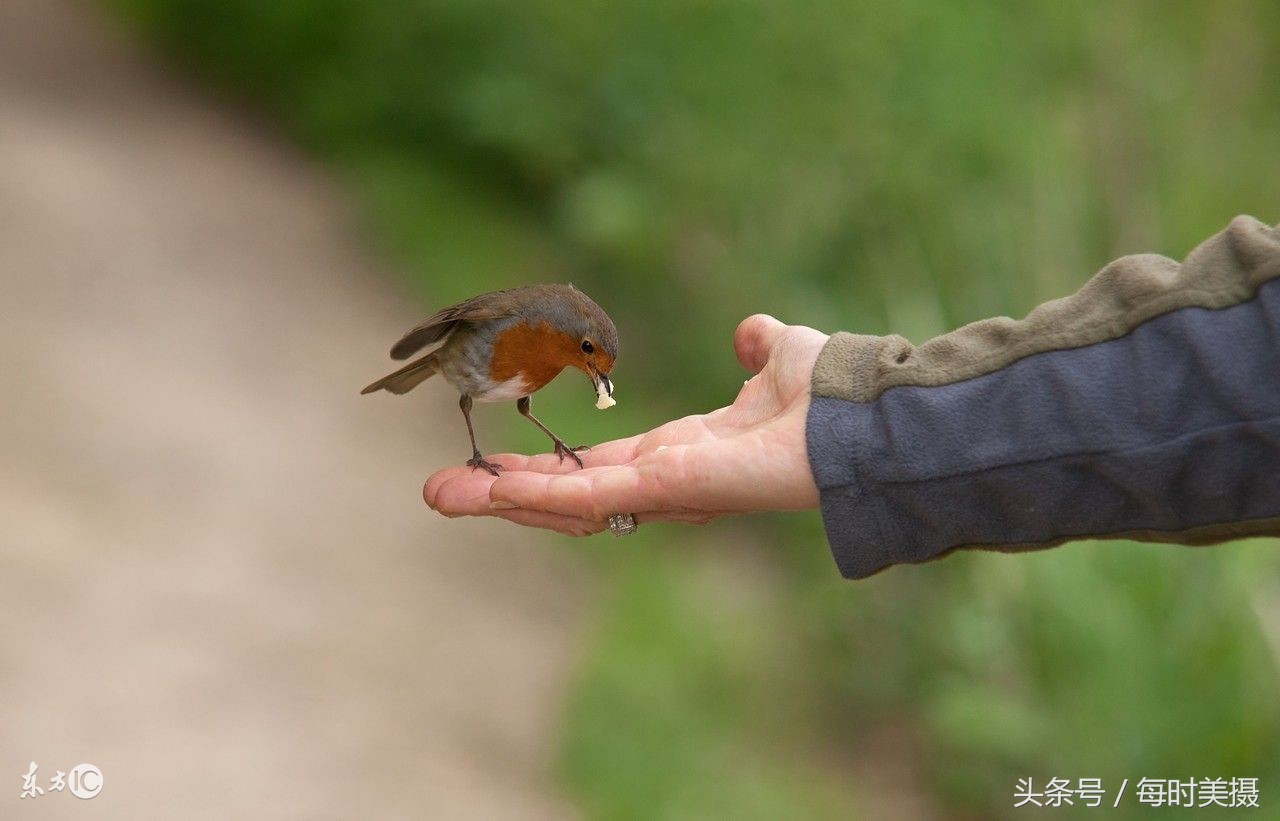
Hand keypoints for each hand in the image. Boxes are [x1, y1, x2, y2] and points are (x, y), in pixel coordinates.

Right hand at [423, 314, 828, 534]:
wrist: (863, 411)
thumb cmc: (832, 389)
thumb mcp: (783, 355)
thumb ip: (760, 348)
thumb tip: (749, 332)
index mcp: (685, 451)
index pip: (600, 467)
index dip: (548, 467)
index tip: (495, 466)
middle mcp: (668, 480)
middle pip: (570, 496)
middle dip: (503, 496)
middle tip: (440, 492)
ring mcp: (668, 491)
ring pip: (571, 506)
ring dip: (503, 502)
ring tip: (442, 495)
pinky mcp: (674, 488)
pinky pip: (596, 498)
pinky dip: (541, 495)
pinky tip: (491, 489)